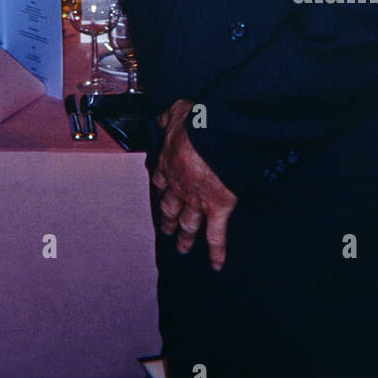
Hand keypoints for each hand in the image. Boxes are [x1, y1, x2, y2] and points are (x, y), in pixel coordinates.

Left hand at [152, 99, 237, 267]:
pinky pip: (216, 236)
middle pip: (170, 208)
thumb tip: (161, 119)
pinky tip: (216, 265)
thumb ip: (168, 118)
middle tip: (165, 230)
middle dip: (168, 220)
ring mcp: (196, 201)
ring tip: (182, 248)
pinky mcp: (216, 210)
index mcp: (169, 164)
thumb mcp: (177, 112)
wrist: (213, 138)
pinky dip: (216, 252)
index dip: (161, 188)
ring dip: (185, 238)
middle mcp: (179, 187)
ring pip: (188, 225)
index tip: (161, 192)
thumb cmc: (196, 123)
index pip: (161, 181)